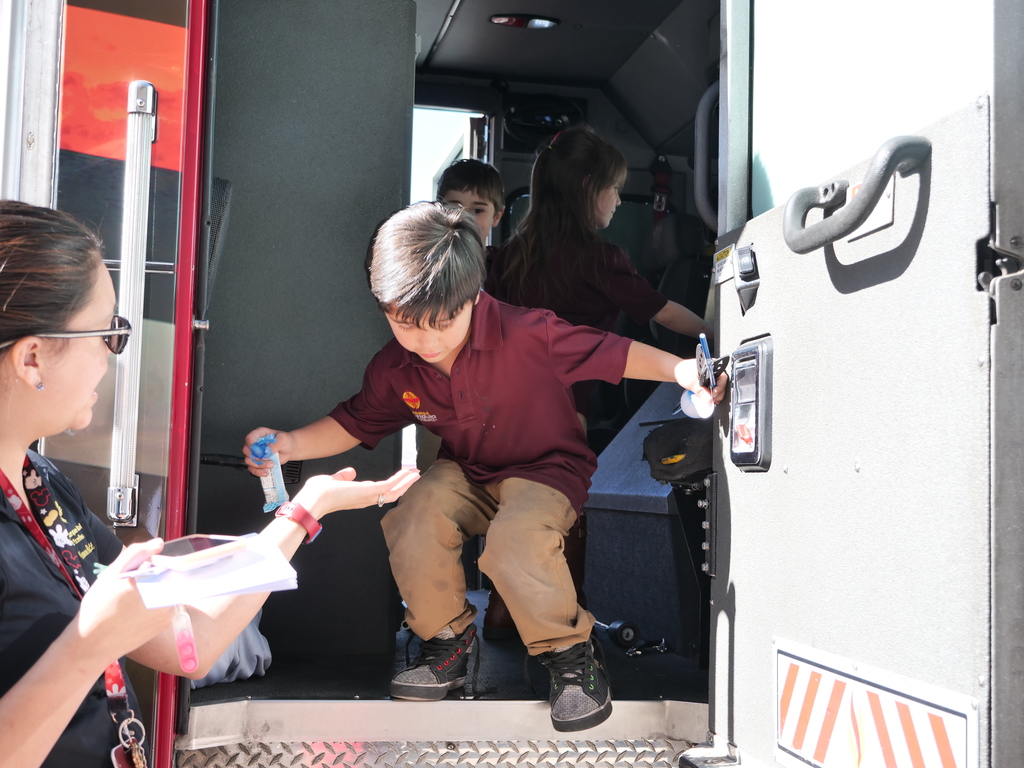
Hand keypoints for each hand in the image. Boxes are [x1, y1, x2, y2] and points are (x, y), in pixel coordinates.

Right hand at [76, 540, 175, 665]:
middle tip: (130, 586)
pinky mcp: (165, 625)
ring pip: (167, 590)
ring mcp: (168, 614)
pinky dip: (155, 603)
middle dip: (152, 576)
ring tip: (130, 600)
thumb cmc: (98, 607)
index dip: (153, 563)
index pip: (167, 563)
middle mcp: (167, 599)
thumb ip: (136, 554)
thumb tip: (159, 543)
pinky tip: (135, 611)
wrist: (91, 645)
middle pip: (167, 577)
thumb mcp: (111, 574)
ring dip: (154, 589)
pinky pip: (166, 605)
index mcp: (154, 583)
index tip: (137, 569)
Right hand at [243, 428, 295, 475]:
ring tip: (271, 464)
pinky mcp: (257, 462)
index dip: (253, 446)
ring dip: (259, 465)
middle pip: (246, 450)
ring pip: (248, 461)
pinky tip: (266, 471)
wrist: (289, 449)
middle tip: (268, 459)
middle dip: (257, 457)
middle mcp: (255, 443)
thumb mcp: (283, 439)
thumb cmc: (285, 441)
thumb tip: (267, 450)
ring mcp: (255, 453)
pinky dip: (258, 472)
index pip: (249, 438)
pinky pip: (252, 469)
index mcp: (259, 434)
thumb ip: (275, 444)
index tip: (261, 451)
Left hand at [293, 467, 420, 518]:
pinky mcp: (369, 492)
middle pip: (392, 494)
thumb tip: (350, 472)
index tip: (400, 478)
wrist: (312, 501)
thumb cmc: (318, 494)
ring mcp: (369, 496)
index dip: (391, 485)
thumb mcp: (332, 480)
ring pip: (394, 491)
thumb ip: (343, 476)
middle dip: (404, 485)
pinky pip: (389, 485)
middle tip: (415, 475)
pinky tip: (408, 472)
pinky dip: (401, 479)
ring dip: (406, 482)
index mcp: (358, 497)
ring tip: (416, 473)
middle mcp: (366, 499)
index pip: (380, 492)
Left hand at [673, 360, 728, 409]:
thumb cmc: (682, 371)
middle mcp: (714, 370)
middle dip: (719, 393)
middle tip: (712, 400)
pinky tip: (710, 399)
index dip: (720, 387)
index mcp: (712, 366)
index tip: (713, 394)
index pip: (723, 377)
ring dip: (717, 395)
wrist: (677, 371)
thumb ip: (700, 391)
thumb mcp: (690, 382)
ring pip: (720, 386)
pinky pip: (715, 388)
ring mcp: (713, 376)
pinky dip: (713, 394)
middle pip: (723, 383)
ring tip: (711, 400)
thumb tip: (709, 400)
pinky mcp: (710, 381)